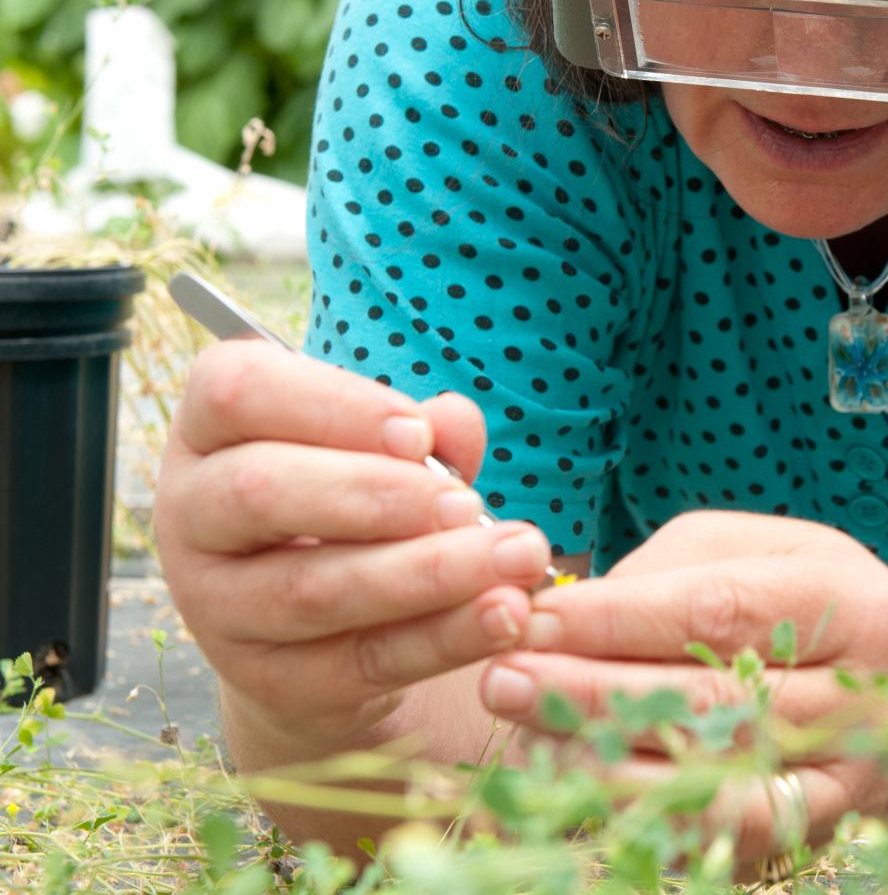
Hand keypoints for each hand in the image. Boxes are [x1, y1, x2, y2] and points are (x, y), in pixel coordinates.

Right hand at [154, 341, 554, 743]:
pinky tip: (502, 616)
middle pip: (262, 491)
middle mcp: (189, 512)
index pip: (239, 391)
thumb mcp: (376, 449)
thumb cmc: (351, 498)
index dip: (333, 407)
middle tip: (469, 505)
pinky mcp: (266, 680)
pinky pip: (360, 660)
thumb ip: (421, 430)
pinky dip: (442, 637)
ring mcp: (215, 605)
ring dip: (427, 574)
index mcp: (208, 429)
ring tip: (514, 559)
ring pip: (312, 588)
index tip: (418, 434)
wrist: (318, 627)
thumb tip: (453, 423)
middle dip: (377, 495)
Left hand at [476, 511, 887, 861]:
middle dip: (593, 692)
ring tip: (526, 733)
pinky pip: (716, 839)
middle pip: (710, 704)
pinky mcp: (808, 835)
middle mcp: (857, 700)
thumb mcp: (749, 549)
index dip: (617, 619)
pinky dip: (639, 815)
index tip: (533, 617)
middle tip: (503, 681)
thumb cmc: (797, 593)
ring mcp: (840, 782)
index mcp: (847, 604)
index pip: (717, 612)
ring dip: (602, 763)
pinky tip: (573, 785)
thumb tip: (565, 618)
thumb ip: (664, 574)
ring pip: (711, 785)